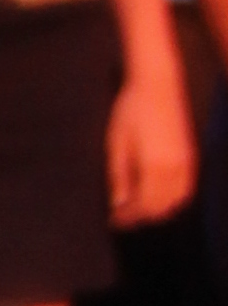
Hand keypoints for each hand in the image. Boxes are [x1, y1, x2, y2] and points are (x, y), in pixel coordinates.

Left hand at [109, 53, 196, 228]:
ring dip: (158, 209)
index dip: (128, 217)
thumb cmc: (131, 111)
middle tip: (122, 216)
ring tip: (137, 208)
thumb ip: (119, 177)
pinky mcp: (192, 157)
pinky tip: (157, 195)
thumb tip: (119, 205)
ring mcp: (187, 164)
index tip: (114, 220)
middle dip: (142, 216)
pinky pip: (186, 189)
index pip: (143, 205)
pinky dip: (173, 199)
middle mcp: (175, 170)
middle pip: (161, 208)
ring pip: (177, 202)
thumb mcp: (116, 144)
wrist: (158, 85)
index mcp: (154, 167)